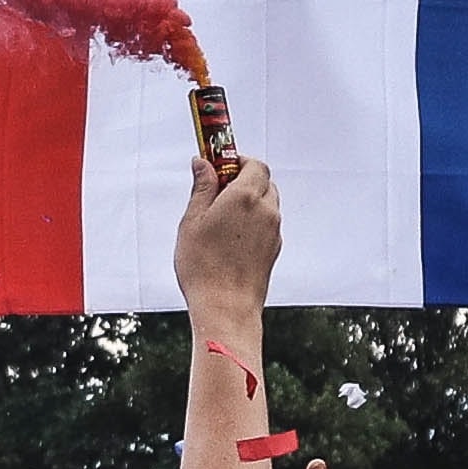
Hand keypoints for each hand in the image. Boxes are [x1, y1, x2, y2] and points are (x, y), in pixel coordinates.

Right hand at [173, 156, 280, 323]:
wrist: (226, 307)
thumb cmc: (203, 266)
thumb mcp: (193, 220)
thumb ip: (202, 187)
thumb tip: (203, 163)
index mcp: (245, 196)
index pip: (254, 164)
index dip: (238, 161)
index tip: (220, 166)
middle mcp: (266, 210)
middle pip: (264, 181)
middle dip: (243, 180)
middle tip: (217, 191)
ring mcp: (273, 231)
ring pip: (267, 203)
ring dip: (250, 202)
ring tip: (221, 219)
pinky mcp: (275, 249)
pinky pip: (267, 224)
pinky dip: (254, 222)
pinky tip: (231, 239)